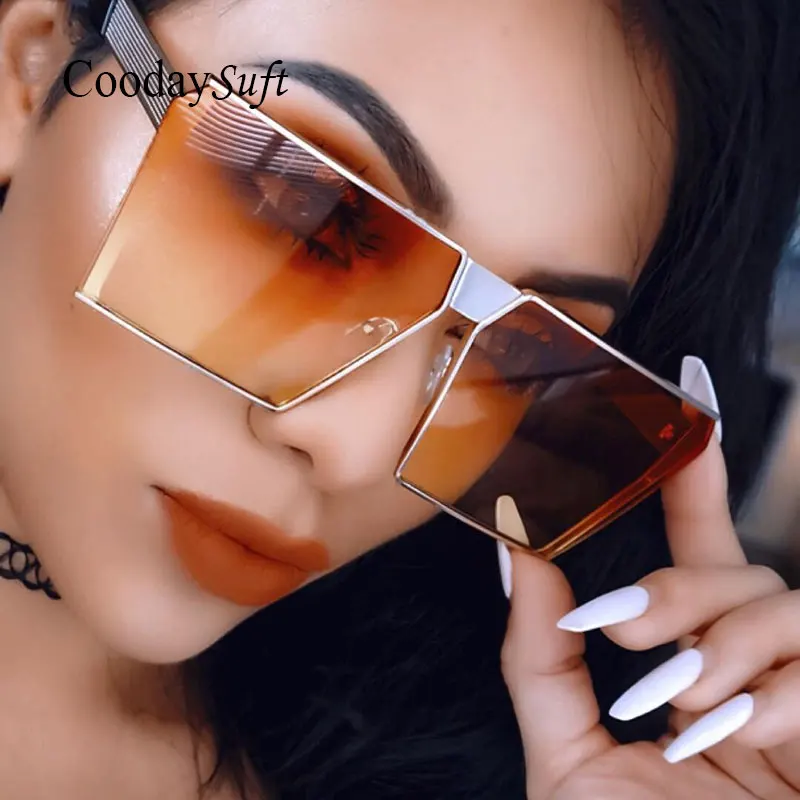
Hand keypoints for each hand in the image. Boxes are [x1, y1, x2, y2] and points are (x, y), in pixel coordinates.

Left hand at [497, 358, 799, 798]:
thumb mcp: (567, 759)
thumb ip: (535, 658)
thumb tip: (511, 553)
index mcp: (688, 667)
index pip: (692, 545)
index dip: (690, 465)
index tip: (680, 386)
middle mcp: (753, 671)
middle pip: (732, 567)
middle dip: (676, 584)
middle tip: (620, 630)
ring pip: (776, 601)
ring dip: (715, 644)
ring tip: (671, 706)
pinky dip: (771, 691)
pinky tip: (733, 736)